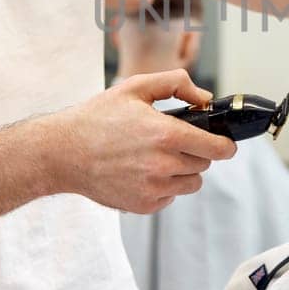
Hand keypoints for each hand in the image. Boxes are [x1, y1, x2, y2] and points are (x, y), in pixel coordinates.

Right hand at [53, 69, 236, 213]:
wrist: (62, 152)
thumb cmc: (97, 118)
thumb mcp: (136, 87)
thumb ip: (176, 84)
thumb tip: (205, 97)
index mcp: (166, 134)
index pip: (217, 148)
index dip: (225, 145)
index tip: (226, 144)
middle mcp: (163, 165)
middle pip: (204, 164)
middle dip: (196, 152)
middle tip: (173, 142)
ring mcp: (153, 188)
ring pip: (190, 183)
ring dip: (182, 171)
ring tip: (158, 157)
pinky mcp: (143, 205)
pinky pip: (169, 197)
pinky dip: (163, 186)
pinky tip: (142, 172)